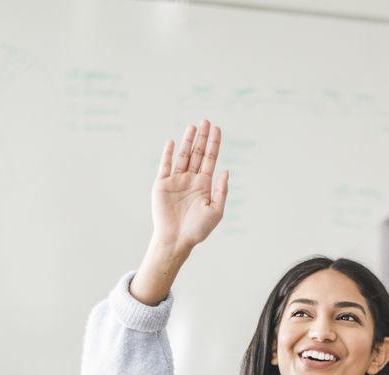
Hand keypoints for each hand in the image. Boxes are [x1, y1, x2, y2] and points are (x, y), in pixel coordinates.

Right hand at [151, 120, 228, 254]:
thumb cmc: (198, 229)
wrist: (176, 239)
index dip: (214, 144)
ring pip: (183, 156)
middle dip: (203, 138)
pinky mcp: (162, 184)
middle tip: (206, 121)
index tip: (217, 129)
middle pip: (198, 154)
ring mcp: (176, 180)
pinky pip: (165, 165)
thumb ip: (221, 190)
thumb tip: (226, 170)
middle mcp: (191, 180)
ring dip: (188, 141)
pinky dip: (168, 153)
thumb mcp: (216, 210)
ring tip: (193, 126)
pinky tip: (172, 142)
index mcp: (204, 185)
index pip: (210, 159)